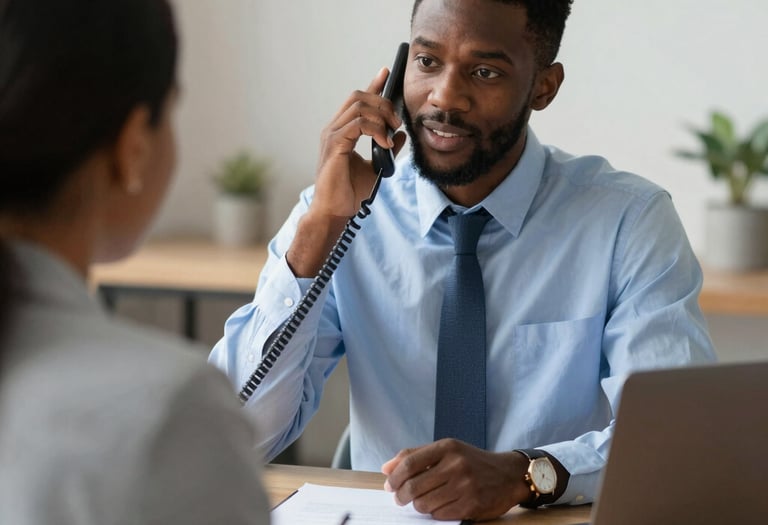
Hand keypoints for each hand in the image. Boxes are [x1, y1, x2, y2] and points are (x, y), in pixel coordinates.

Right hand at [286, 68, 406, 276]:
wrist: (335, 211)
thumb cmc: (349, 192)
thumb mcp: (376, 167)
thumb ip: (386, 148)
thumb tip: (400, 134)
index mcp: (341, 131)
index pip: (357, 100)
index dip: (373, 85)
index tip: (387, 73)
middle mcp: (334, 129)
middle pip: (358, 96)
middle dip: (382, 102)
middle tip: (397, 120)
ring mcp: (331, 136)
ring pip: (358, 106)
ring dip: (380, 115)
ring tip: (391, 131)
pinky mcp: (334, 145)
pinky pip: (357, 124)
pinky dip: (375, 129)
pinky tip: (383, 142)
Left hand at [381, 439, 531, 521]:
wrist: (508, 475)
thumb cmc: (472, 462)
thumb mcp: (447, 450)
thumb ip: (416, 455)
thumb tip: (386, 468)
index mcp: (447, 447)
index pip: (409, 462)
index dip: (394, 477)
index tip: (389, 485)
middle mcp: (456, 465)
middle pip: (413, 486)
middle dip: (401, 495)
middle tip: (400, 498)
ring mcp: (464, 486)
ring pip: (424, 503)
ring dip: (418, 505)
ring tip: (423, 500)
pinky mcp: (471, 505)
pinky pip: (439, 515)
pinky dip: (435, 513)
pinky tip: (440, 506)